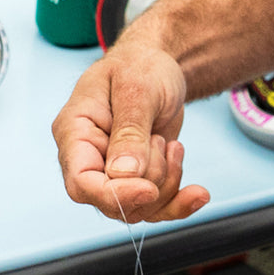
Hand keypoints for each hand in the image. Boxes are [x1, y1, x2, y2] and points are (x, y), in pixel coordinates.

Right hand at [51, 45, 209, 221]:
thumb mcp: (138, 89)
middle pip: (112, 202)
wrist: (159, 66)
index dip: (114, 195)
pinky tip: (198, 192)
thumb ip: (130, 131)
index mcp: (75, 132)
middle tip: (163, 142)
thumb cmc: (141, 66)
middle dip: (150, 182)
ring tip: (173, 145)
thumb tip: (123, 174)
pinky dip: (180, 202)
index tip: (149, 189)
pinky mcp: (137, 179)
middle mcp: (89, 158)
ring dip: (167, 183)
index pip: (81, 182)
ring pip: (139, 209)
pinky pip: (156, 208)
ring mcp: (112, 172)